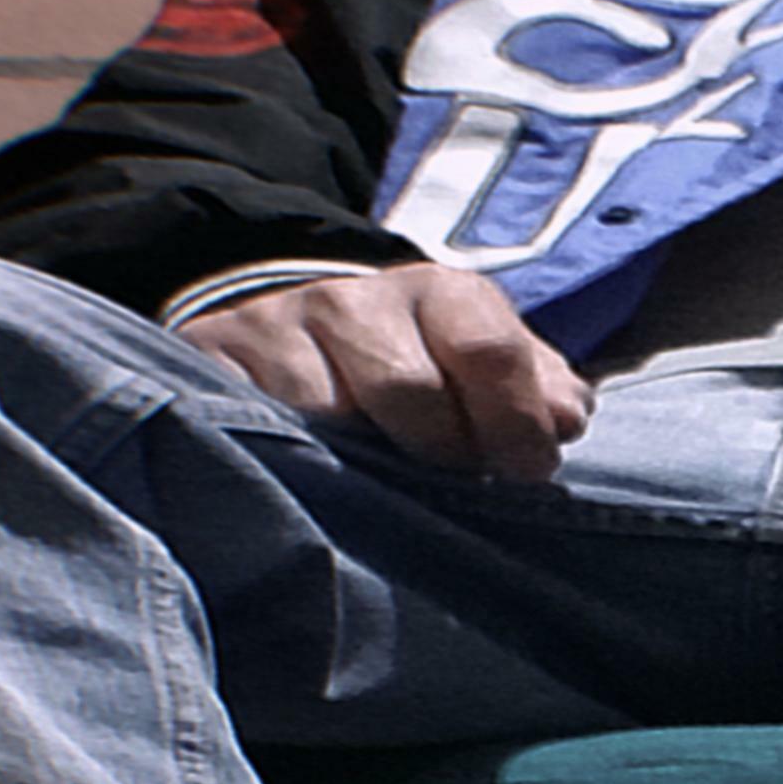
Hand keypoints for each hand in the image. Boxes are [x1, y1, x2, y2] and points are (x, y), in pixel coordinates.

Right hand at [175, 262, 592, 481]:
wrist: (288, 324)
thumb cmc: (413, 362)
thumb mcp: (481, 362)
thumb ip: (534, 388)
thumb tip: (566, 418)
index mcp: (440, 294)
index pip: (489, 351)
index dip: (515, 424)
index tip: (524, 473)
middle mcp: (355, 301)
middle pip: (409, 390)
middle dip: (442, 455)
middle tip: (452, 485)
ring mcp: (279, 330)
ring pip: (328, 417)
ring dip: (365, 469)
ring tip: (384, 488)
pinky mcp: (216, 362)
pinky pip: (260, 427)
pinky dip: (295, 465)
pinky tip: (319, 483)